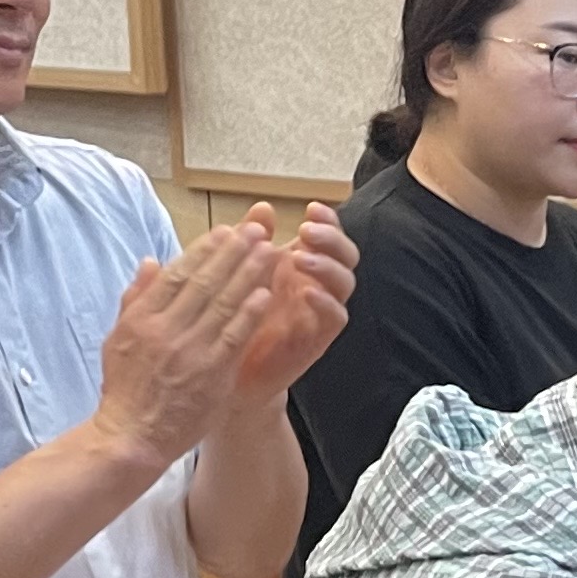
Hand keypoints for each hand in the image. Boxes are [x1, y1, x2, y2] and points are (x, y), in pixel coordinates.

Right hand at [91, 221, 284, 467]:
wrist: (131, 437)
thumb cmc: (125, 390)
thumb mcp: (117, 339)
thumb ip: (135, 299)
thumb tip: (150, 261)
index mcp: (141, 318)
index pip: (177, 274)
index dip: (203, 250)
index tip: (224, 231)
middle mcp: (165, 329)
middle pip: (204, 281)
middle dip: (232, 252)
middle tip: (255, 230)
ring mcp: (189, 351)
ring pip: (223, 303)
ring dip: (248, 274)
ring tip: (269, 251)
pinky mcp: (211, 374)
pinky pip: (234, 337)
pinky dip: (250, 313)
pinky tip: (266, 293)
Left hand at [231, 201, 358, 395]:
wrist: (230, 369)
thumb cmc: (237, 318)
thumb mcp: (240, 272)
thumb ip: (252, 240)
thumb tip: (263, 208)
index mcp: (303, 264)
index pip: (328, 236)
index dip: (328, 220)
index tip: (312, 208)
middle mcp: (318, 284)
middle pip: (346, 255)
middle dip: (332, 238)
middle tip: (308, 231)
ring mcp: (321, 310)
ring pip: (345, 282)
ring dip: (327, 266)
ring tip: (302, 257)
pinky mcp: (319, 336)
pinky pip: (336, 316)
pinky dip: (325, 301)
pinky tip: (306, 291)